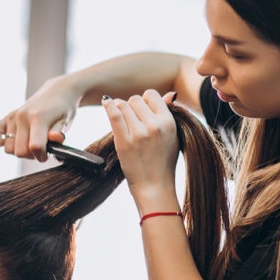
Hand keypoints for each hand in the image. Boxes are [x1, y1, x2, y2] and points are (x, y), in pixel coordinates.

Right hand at [0, 77, 76, 160]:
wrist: (57, 92)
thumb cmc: (63, 109)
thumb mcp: (66, 121)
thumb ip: (59, 132)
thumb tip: (55, 138)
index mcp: (38, 117)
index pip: (35, 147)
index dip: (42, 156)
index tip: (48, 154)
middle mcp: (22, 116)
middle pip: (20, 151)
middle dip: (32, 156)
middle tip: (41, 148)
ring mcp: (12, 116)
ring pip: (8, 149)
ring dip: (20, 151)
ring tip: (31, 143)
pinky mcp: (6, 117)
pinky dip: (0, 141)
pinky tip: (14, 140)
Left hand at [102, 90, 179, 205]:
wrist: (154, 186)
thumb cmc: (163, 162)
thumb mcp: (173, 136)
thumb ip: (169, 114)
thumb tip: (171, 93)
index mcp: (168, 122)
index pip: (151, 95)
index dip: (145, 101)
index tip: (142, 112)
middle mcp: (155, 125)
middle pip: (135, 99)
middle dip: (131, 107)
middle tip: (131, 120)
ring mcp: (139, 133)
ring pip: (123, 105)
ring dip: (119, 109)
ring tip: (121, 119)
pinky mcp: (124, 141)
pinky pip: (114, 114)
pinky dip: (108, 106)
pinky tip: (106, 102)